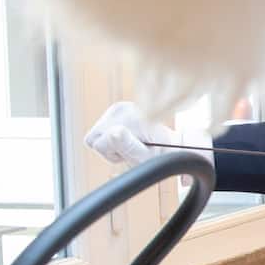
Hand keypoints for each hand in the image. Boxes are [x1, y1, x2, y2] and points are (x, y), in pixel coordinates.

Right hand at [84, 101, 210, 166]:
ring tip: (131, 144)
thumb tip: (112, 133)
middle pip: (94, 137)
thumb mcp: (144, 157)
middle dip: (109, 147)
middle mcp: (122, 109)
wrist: (170, 143)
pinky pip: (101, 128)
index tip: (129, 152)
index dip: (111, 154)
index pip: (97, 143)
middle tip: (131, 149)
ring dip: (111, 142)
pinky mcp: (117, 108)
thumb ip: (127, 146)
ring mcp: (119, 106)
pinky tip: (128, 137)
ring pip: (96, 133)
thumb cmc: (160, 154)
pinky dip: (111, 136)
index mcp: (130, 119)